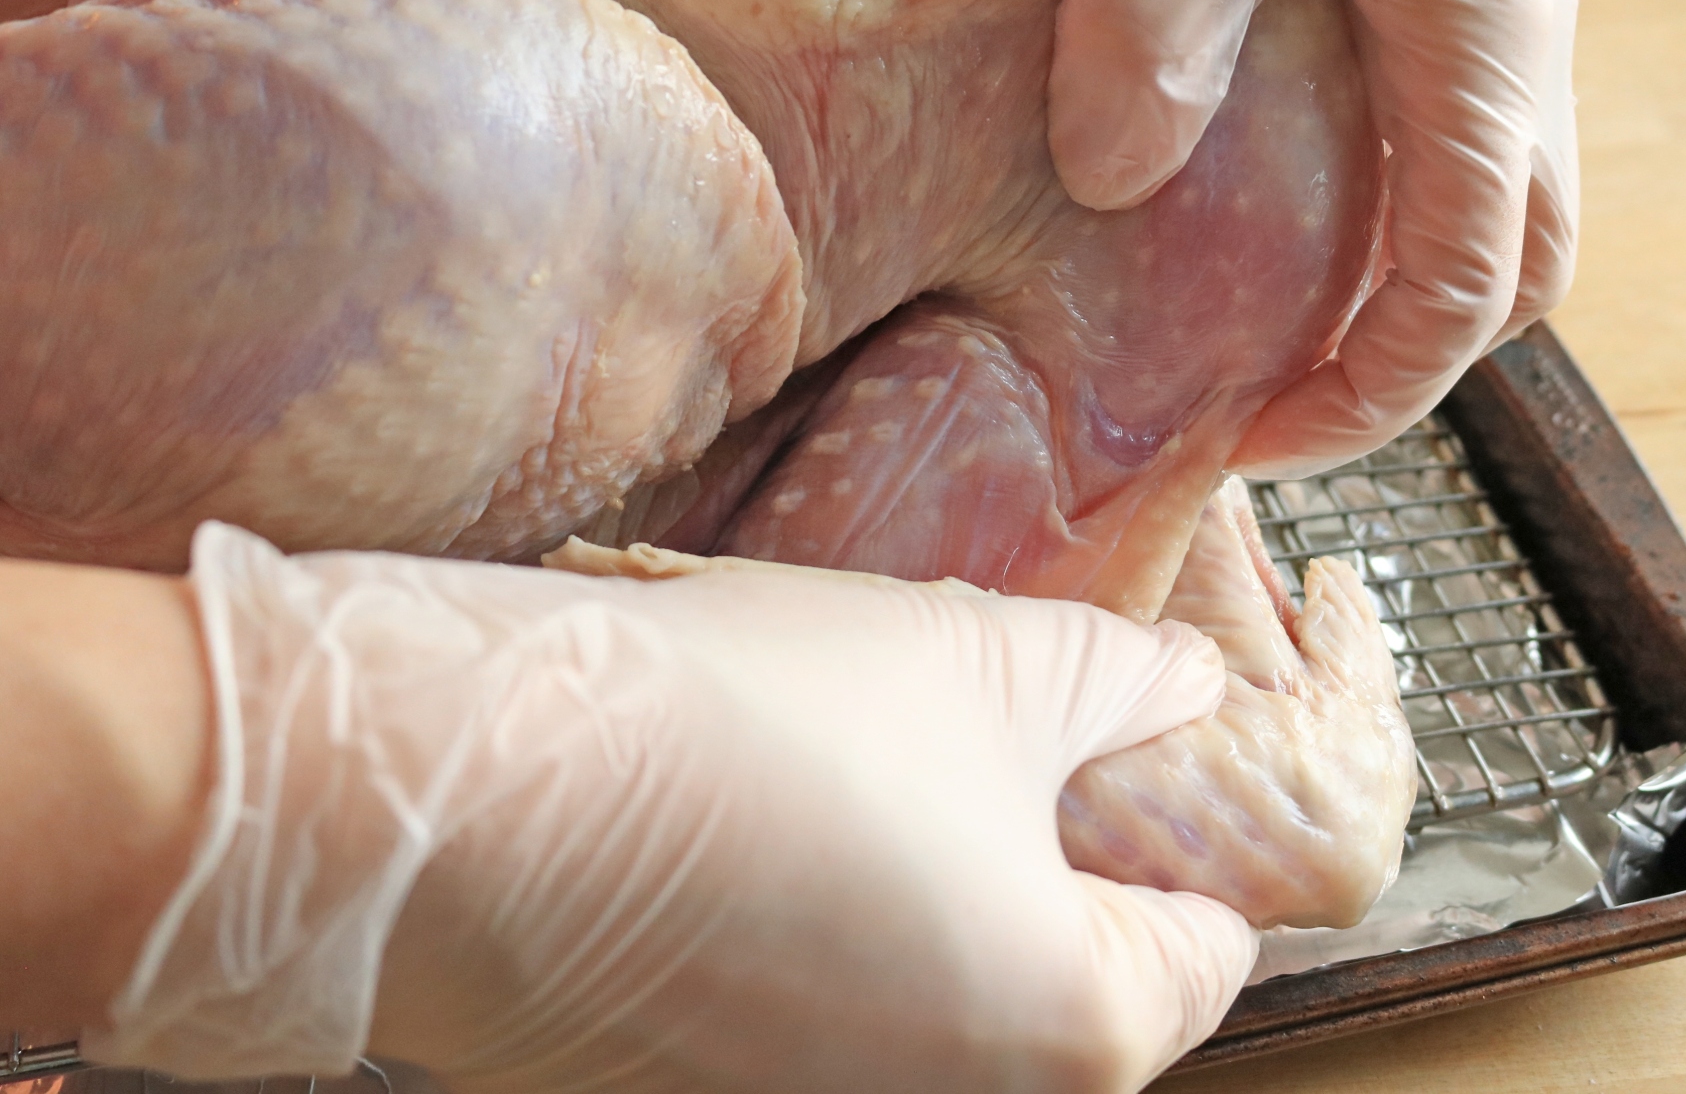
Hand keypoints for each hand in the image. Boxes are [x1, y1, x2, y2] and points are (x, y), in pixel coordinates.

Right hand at [83, 523, 1252, 1093]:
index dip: (1186, 837)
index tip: (1145, 764)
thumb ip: (1129, 684)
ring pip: (935, 1001)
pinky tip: (752, 835)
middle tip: (995, 742)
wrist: (472, 795)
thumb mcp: (993, 662)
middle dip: (1050, 861)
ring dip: (926, 899)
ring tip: (854, 769)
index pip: (1208, 951)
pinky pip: (809, 1020)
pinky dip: (812, 940)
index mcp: (1076, 1028)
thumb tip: (1183, 688)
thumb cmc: (755, 725)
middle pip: (1069, 985)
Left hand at [1049, 0, 1580, 476]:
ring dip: (1398, 267)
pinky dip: (1382, 177)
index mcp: (1482, 60)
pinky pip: (1450, 118)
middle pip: (1514, 272)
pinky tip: (1274, 158)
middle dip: (1402, 363)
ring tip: (1264, 299)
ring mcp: (1508, 11)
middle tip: (1274, 399)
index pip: (1463, 299)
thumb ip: (1154, 32)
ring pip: (1493, 195)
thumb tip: (1107, 179)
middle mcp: (1522, 50)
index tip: (1255, 447)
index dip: (1366, 405)